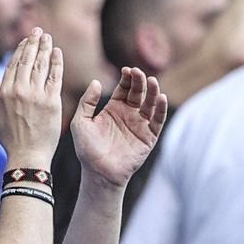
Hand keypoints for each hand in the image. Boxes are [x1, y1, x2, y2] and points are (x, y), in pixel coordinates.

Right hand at [0, 30, 64, 168]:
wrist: (27, 156)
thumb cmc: (9, 140)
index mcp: (4, 92)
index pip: (13, 64)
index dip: (20, 50)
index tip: (26, 40)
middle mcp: (20, 90)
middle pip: (27, 60)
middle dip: (33, 42)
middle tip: (38, 31)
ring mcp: (36, 95)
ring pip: (41, 65)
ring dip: (45, 48)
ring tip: (48, 37)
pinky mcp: (52, 101)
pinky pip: (55, 77)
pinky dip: (56, 63)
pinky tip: (57, 52)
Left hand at [69, 66, 166, 187]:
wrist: (98, 173)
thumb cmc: (87, 149)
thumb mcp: (81, 122)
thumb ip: (87, 102)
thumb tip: (96, 81)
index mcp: (114, 108)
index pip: (124, 87)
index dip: (127, 77)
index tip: (127, 70)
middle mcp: (129, 114)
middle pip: (138, 92)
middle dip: (140, 81)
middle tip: (138, 72)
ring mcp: (140, 125)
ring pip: (150, 104)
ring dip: (153, 92)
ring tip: (153, 82)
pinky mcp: (149, 137)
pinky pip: (158, 121)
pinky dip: (161, 110)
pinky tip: (161, 98)